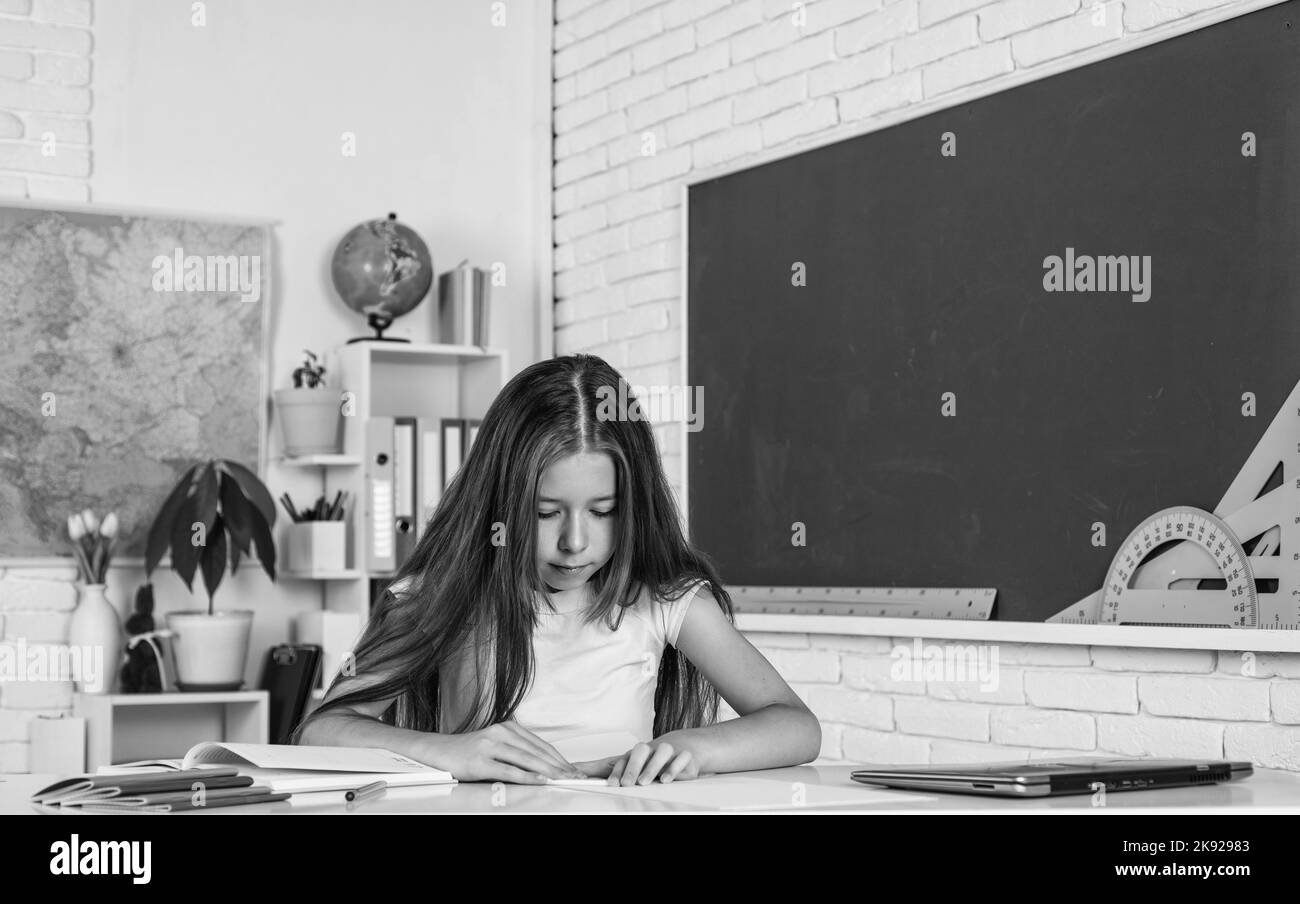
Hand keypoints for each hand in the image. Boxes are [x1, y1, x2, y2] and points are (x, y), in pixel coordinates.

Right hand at [433, 720, 586, 783]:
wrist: (439, 752)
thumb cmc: (470, 752)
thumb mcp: (497, 747)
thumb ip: (518, 752)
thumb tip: (546, 767)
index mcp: (509, 728)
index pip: (541, 745)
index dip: (560, 758)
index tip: (574, 769)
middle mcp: (501, 732)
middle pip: (537, 751)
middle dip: (559, 766)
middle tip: (575, 777)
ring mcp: (490, 745)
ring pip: (526, 759)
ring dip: (548, 771)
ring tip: (563, 779)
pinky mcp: (479, 761)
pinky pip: (507, 769)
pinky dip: (526, 776)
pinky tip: (538, 781)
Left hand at [593, 740, 701, 785]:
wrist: (684, 747)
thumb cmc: (651, 759)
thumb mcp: (629, 764)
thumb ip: (603, 768)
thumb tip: (575, 770)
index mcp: (636, 752)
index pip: (624, 758)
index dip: (617, 771)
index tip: (613, 785)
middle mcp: (651, 749)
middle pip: (640, 750)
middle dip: (633, 767)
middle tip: (627, 784)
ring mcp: (669, 751)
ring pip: (662, 751)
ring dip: (652, 766)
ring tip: (645, 782)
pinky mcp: (685, 756)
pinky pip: (681, 758)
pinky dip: (673, 768)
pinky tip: (665, 780)